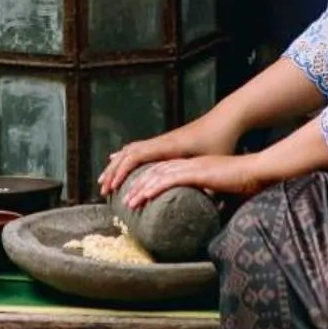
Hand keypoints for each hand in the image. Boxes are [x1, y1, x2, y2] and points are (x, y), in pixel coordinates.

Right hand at [98, 112, 232, 194]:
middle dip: (113, 171)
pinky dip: (125, 155)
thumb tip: (203, 208)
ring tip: (105, 179)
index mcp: (168, 146)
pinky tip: (119, 158)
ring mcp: (162, 140)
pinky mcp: (165, 141)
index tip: (113, 188)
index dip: (122, 172)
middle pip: (127, 153)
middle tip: (102, 189)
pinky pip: (138, 147)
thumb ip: (206, 184)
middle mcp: (160, 141)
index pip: (136, 156)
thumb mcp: (213, 163)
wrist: (225, 120)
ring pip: (130, 150)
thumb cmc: (220, 141)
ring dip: (116, 164)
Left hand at [123, 152, 264, 205]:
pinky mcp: (198, 172)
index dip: (150, 182)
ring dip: (141, 189)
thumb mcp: (227, 194)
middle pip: (156, 173)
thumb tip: (216, 214)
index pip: (166, 172)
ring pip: (159, 176)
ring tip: (128, 201)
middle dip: (138, 185)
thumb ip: (218, 202)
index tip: (138, 194)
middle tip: (124, 199)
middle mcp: (190, 164)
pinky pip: (170, 180)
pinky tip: (143, 196)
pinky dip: (154, 188)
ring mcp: (193, 166)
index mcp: (195, 167)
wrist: (259, 171)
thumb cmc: (247, 183)